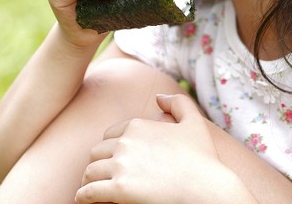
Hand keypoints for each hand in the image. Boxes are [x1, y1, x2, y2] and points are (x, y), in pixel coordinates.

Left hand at [75, 94, 254, 203]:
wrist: (207, 189)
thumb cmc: (203, 159)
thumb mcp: (195, 123)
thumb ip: (178, 103)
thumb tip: (159, 97)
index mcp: (138, 126)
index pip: (109, 136)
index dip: (109, 150)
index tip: (111, 162)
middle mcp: (126, 142)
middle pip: (96, 153)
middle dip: (97, 165)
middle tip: (99, 178)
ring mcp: (121, 165)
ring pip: (89, 172)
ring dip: (88, 182)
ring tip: (90, 192)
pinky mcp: (118, 189)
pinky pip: (88, 193)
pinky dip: (83, 198)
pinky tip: (85, 202)